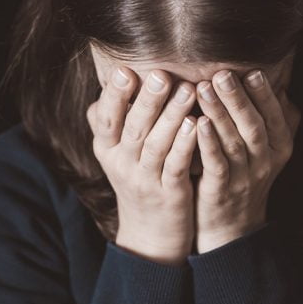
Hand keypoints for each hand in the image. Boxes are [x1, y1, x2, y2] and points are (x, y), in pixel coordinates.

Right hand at [86, 66, 198, 265]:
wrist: (149, 234)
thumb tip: (108, 80)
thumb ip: (113, 120)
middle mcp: (121, 163)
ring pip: (155, 145)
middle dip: (146, 99)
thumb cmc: (137, 179)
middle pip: (132, 128)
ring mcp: (144, 180)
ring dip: (171, 117)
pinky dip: (185, 145)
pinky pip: (175, 166)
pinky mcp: (168, 194)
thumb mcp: (116, 152)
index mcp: (107, 149)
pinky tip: (196, 125)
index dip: (114, 95)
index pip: (106, 118)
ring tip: (187, 91)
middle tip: (161, 74)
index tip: (125, 69)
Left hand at [192, 69, 300, 252]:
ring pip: (234, 142)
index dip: (263, 94)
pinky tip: (197, 123)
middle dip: (238, 98)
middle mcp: (266, 162)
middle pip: (254, 126)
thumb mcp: (268, 149)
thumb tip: (280, 82)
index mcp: (280, 147)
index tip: (251, 70)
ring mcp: (244, 178)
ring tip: (203, 88)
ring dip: (219, 114)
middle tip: (221, 73)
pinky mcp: (222, 191)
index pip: (274, 116)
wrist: (232, 227)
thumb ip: (274, 119)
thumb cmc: (245, 175)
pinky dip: (207, 143)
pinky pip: (216, 164)